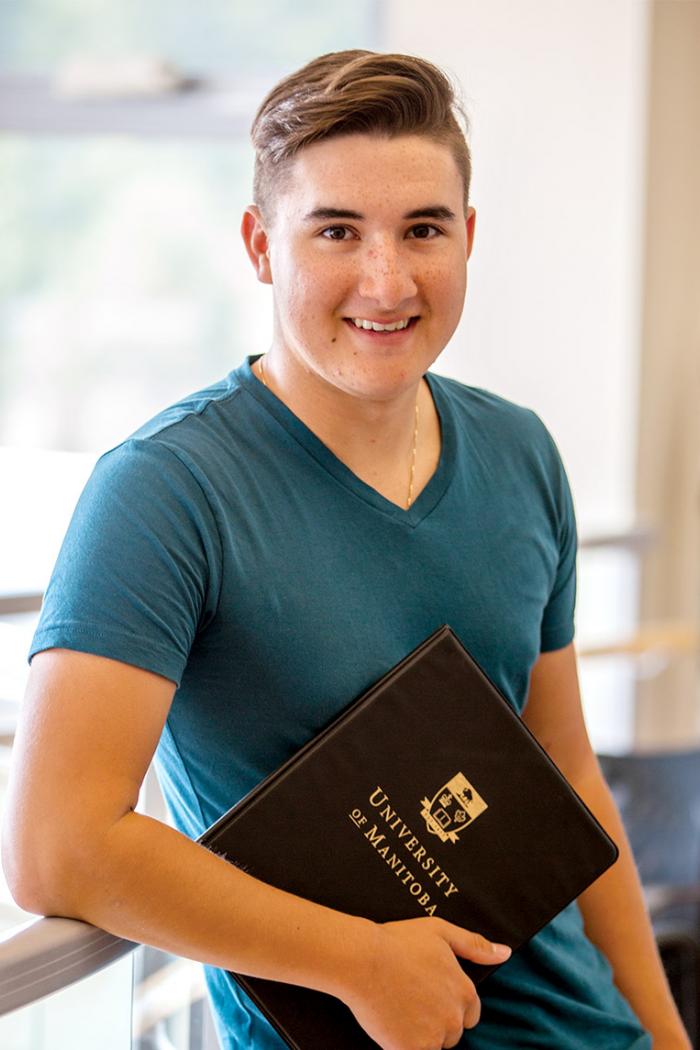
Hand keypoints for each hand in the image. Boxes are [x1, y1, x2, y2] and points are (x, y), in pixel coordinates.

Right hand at [340, 916, 510, 1049]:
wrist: (363, 959)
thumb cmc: (398, 941)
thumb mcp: (440, 931)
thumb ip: (475, 945)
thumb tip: (505, 953)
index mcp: (464, 991)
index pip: (470, 1013)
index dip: (449, 1004)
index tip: (429, 993)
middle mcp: (454, 1017)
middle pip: (452, 1032)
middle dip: (436, 1021)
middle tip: (411, 1000)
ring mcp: (433, 1036)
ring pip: (434, 1045)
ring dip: (420, 1035)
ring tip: (400, 1009)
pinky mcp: (411, 1049)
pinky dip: (404, 1045)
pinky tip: (392, 1024)